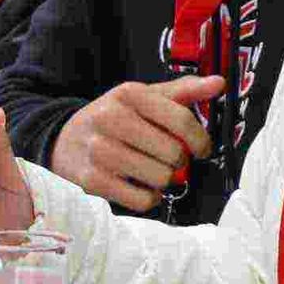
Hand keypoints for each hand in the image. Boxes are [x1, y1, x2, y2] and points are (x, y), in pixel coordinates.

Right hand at [47, 76, 226, 212]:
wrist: (65, 140)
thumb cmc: (114, 118)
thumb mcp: (143, 98)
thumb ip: (182, 91)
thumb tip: (219, 82)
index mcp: (128, 94)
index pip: (181, 120)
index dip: (200, 139)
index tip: (202, 149)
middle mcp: (111, 119)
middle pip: (174, 153)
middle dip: (178, 160)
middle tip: (168, 159)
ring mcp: (100, 151)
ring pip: (161, 178)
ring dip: (164, 179)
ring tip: (151, 170)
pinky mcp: (93, 181)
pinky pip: (143, 200)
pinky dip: (149, 197)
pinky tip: (140, 185)